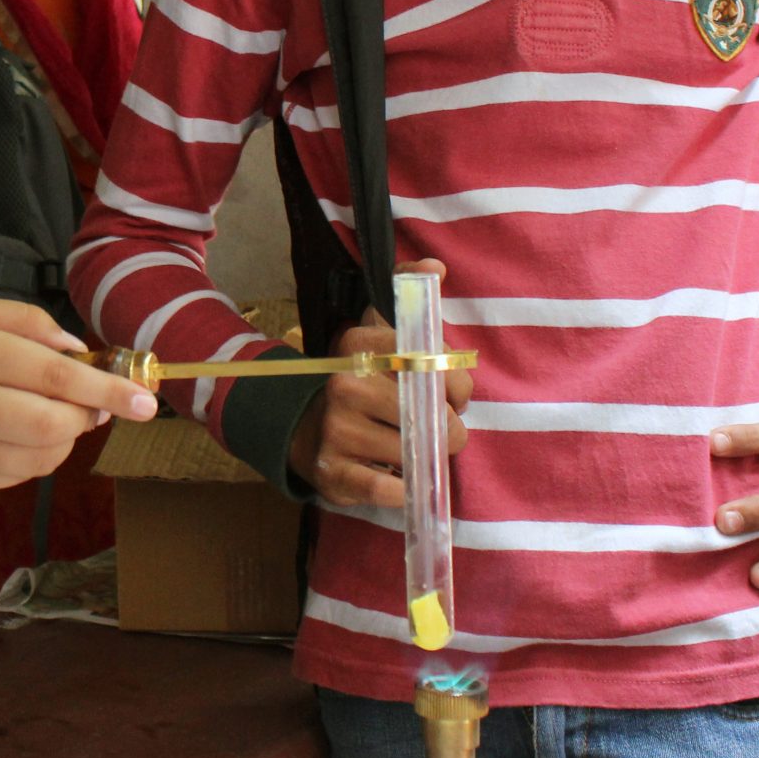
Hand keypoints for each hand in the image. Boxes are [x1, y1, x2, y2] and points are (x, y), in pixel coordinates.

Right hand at [0, 296, 153, 489]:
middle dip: (87, 418)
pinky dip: (34, 457)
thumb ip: (24, 322)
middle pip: (51, 426)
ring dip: (63, 439)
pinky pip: (12, 477)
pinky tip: (20, 432)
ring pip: (37, 459)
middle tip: (95, 404)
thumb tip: (79, 352)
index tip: (146, 401)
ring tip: (53, 413)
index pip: (53, 377)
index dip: (107, 391)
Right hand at [288, 260, 473, 506]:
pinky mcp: (333, 474)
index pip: (431, 363)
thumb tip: (436, 267)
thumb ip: (411, 301)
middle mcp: (344, 384)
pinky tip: (402, 478)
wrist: (302, 429)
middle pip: (429, 413)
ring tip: (422, 452)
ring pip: (414, 452)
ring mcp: (336, 430)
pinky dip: (404, 490)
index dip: (456, 384)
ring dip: (429, 459)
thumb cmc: (361, 384)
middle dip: (451, 428)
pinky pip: (388, 490)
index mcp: (358, 346)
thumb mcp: (380, 337)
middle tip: (445, 431)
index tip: (454, 394)